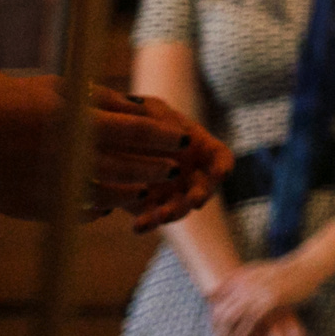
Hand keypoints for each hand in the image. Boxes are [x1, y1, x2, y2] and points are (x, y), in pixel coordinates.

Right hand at [0, 75, 231, 225]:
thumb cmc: (4, 104)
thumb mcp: (52, 90)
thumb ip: (97, 101)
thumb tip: (137, 109)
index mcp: (75, 124)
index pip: (137, 133)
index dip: (166, 139)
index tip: (186, 140)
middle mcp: (66, 157)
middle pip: (129, 167)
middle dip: (158, 168)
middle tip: (176, 169)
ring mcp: (50, 186)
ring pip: (108, 195)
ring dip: (132, 193)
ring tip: (147, 189)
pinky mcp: (33, 208)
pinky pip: (76, 212)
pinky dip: (97, 207)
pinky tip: (108, 203)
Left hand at [103, 91, 232, 229]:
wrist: (110, 135)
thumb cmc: (136, 116)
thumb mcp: (149, 109)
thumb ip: (162, 119)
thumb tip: (180, 137)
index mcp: (199, 148)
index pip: (221, 157)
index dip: (224, 165)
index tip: (222, 172)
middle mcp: (190, 173)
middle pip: (204, 188)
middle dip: (201, 195)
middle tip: (196, 201)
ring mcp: (171, 192)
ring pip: (179, 208)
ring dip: (174, 213)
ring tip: (161, 216)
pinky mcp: (147, 206)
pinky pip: (151, 218)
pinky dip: (147, 224)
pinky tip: (138, 226)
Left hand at [207, 258, 321, 335]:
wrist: (306, 267)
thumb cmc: (285, 272)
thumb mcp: (259, 270)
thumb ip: (241, 278)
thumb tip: (224, 290)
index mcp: (240, 277)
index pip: (217, 300)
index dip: (213, 318)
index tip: (214, 333)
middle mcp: (244, 284)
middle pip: (220, 312)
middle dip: (215, 332)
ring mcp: (255, 293)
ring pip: (230, 319)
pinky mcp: (268, 302)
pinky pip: (248, 323)